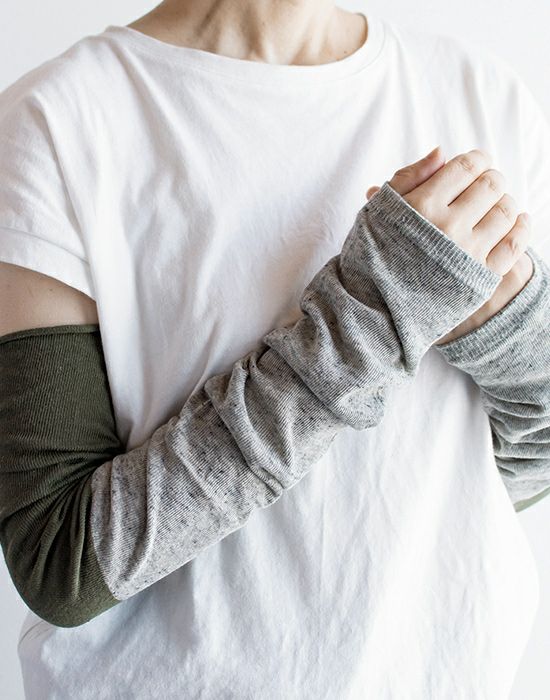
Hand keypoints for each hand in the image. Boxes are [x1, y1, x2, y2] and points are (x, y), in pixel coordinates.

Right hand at [366, 146, 532, 342]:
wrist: (374, 308)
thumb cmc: (373, 255)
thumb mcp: (379, 211)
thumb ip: (408, 178)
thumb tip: (442, 153)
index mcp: (422, 205)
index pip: (467, 166)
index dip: (476, 160)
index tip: (476, 164)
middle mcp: (447, 226)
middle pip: (491, 184)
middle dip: (491, 179)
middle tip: (485, 186)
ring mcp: (467, 253)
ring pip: (506, 211)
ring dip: (505, 202)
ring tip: (495, 206)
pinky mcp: (480, 277)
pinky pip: (515, 244)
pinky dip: (522, 227)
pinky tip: (519, 221)